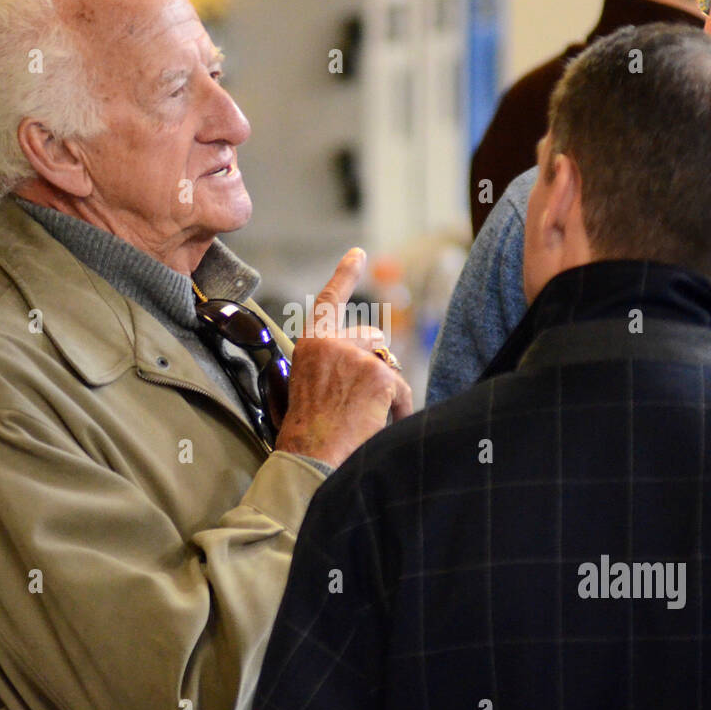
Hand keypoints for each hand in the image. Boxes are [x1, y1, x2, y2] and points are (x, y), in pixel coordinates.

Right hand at [274, 248, 412, 467]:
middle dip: (375, 365)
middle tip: (361, 401)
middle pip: (372, 339)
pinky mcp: (378, 374)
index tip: (357, 253)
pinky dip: (397, 409)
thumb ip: (333, 363)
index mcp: (311, 343)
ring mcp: (356, 356)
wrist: (311, 456)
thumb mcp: (311, 385)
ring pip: (388, 366)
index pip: (330, 300)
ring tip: (365, 419)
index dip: (345, 274)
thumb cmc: (309, 432)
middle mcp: (332, 342)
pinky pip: (401, 389)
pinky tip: (380, 424)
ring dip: (385, 392)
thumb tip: (371, 353)